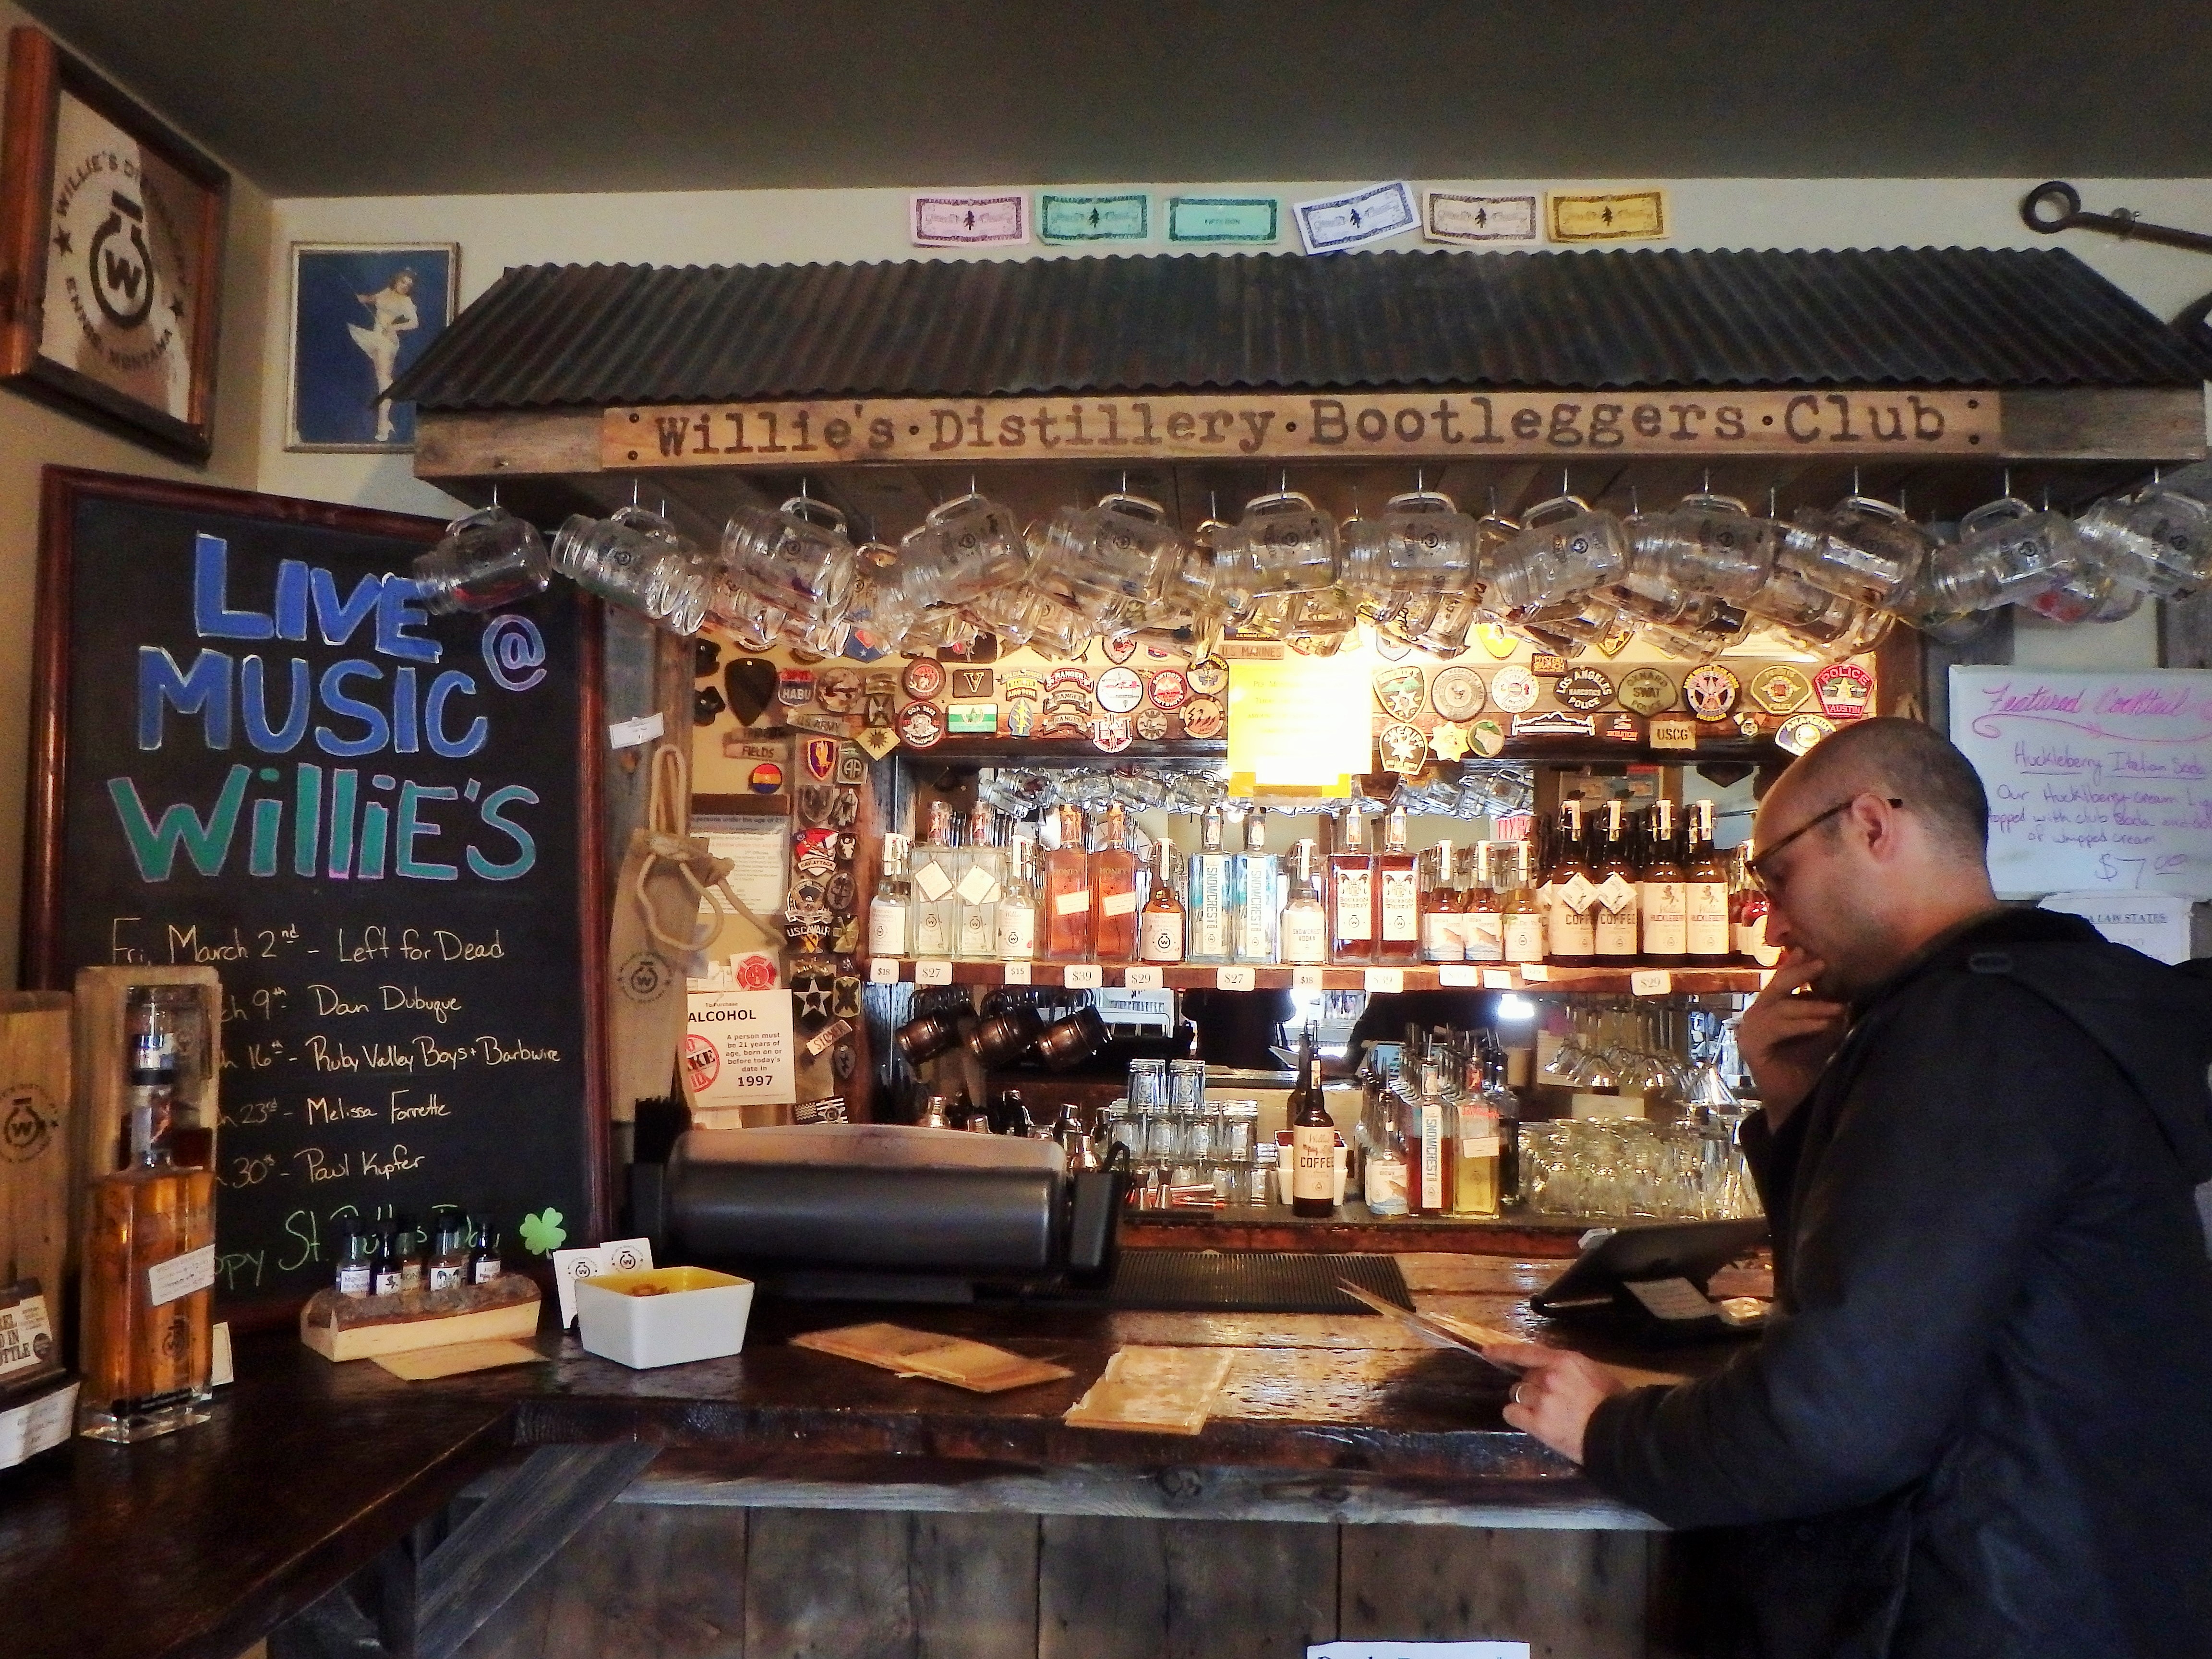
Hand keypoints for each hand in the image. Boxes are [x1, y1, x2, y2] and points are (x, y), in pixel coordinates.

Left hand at [1481, 1342, 1624, 1463]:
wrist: (1617, 1433)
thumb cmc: (1614, 1402)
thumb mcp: (1595, 1373)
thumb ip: (1571, 1369)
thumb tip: (1557, 1370)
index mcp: (1563, 1361)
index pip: (1526, 1352)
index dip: (1504, 1351)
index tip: (1487, 1351)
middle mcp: (1547, 1377)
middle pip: (1525, 1377)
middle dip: (1533, 1386)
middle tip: (1550, 1400)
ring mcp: (1541, 1400)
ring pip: (1517, 1393)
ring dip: (1526, 1401)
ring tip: (1544, 1413)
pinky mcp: (1537, 1423)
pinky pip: (1512, 1413)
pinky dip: (1517, 1416)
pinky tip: (1530, 1422)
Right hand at [1735, 948, 1846, 1125]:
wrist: (1797, 1102)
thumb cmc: (1811, 1067)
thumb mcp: (1823, 1032)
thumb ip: (1826, 1011)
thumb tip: (1846, 989)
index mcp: (1770, 1010)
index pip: (1781, 982)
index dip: (1795, 965)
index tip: (1811, 950)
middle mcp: (1756, 1016)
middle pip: (1776, 987)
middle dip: (1799, 973)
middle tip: (1822, 964)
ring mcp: (1749, 1030)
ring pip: (1780, 1007)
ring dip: (1811, 1007)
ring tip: (1838, 1009)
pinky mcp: (1750, 1045)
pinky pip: (1776, 1027)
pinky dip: (1801, 1024)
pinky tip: (1822, 1024)